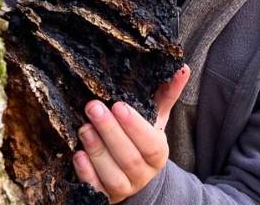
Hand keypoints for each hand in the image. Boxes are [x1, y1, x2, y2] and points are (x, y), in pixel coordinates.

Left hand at [73, 65, 189, 202]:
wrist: (136, 178)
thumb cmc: (143, 139)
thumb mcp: (155, 118)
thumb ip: (167, 94)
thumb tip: (181, 67)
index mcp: (158, 154)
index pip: (150, 142)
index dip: (134, 126)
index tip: (118, 105)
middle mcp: (143, 174)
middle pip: (129, 157)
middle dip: (110, 131)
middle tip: (93, 107)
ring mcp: (124, 187)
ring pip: (112, 175)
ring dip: (97, 150)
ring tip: (84, 128)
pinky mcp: (105, 197)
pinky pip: (96, 190)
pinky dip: (87, 173)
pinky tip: (77, 155)